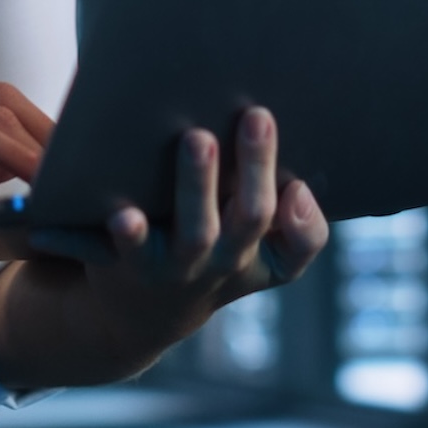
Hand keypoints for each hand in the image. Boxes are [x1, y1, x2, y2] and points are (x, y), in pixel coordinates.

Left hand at [24, 106, 329, 377]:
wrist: (145, 311)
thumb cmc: (210, 249)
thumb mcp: (251, 244)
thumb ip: (270, 197)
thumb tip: (266, 126)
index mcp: (263, 254)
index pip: (300, 245)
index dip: (304, 220)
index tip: (299, 182)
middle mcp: (225, 262)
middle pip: (251, 217)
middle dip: (256, 165)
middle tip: (256, 116)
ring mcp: (178, 266)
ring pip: (196, 232)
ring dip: (198, 185)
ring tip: (197, 137)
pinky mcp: (130, 264)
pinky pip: (130, 250)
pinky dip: (128, 234)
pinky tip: (122, 212)